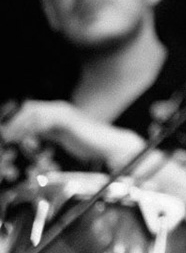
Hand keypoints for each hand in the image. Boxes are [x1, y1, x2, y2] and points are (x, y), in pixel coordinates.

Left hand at [0, 99, 127, 165]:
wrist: (108, 144)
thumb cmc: (87, 142)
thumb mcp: (61, 136)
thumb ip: (47, 132)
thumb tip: (30, 134)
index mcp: (57, 112)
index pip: (31, 110)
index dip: (16, 119)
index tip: (6, 133)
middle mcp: (59, 108)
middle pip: (29, 108)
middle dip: (14, 121)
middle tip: (5, 135)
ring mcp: (64, 113)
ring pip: (34, 113)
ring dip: (20, 125)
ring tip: (9, 137)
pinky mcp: (68, 120)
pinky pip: (44, 121)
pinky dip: (31, 128)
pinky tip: (24, 138)